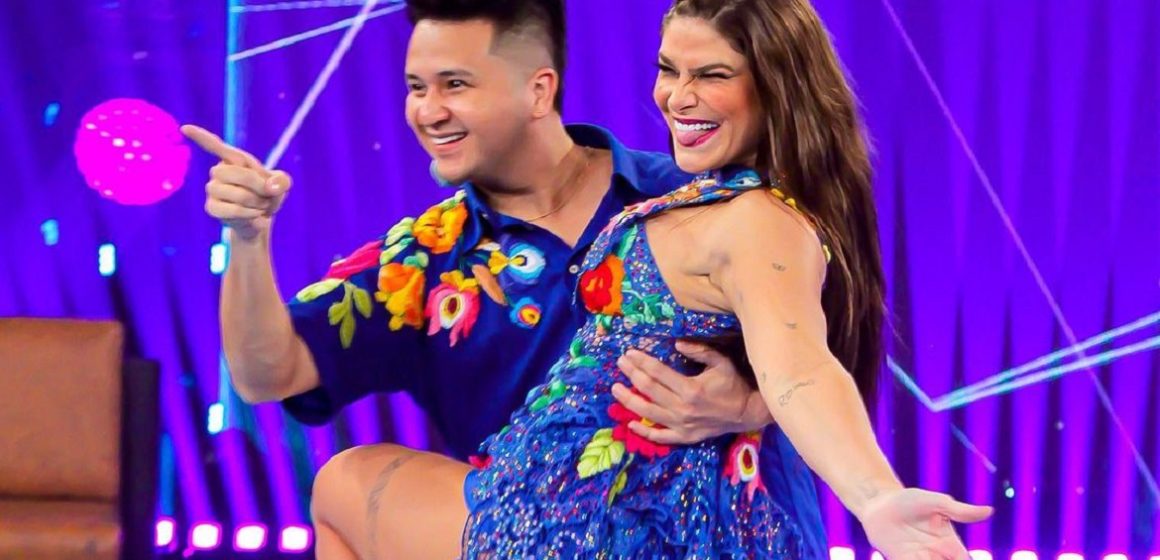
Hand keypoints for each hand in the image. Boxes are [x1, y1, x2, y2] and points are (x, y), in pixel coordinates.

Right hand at [182, 124, 291, 239]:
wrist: (261, 217)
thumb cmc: (269, 195)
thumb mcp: (282, 185)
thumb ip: (282, 181)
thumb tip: (270, 186)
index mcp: (234, 159)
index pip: (216, 146)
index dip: (201, 137)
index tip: (185, 128)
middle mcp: (218, 171)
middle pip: (236, 174)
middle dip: (258, 186)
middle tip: (268, 194)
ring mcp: (212, 189)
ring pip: (236, 194)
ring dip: (256, 202)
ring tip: (260, 205)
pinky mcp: (211, 207)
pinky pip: (233, 210)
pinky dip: (249, 214)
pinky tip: (253, 214)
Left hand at [610, 340, 771, 444]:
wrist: (746, 413)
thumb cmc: (733, 385)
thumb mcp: (721, 363)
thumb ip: (700, 351)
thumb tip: (677, 343)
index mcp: (690, 389)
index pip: (658, 373)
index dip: (641, 362)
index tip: (629, 353)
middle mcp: (682, 408)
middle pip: (649, 390)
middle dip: (631, 374)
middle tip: (620, 363)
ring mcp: (682, 425)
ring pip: (648, 413)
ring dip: (629, 400)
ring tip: (615, 389)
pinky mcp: (684, 437)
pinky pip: (660, 437)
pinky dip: (643, 432)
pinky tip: (630, 424)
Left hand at [860, 488, 992, 559]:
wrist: (877, 502)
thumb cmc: (908, 500)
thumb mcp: (935, 503)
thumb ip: (960, 511)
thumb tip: (990, 511)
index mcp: (949, 543)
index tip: (960, 559)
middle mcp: (935, 554)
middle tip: (935, 558)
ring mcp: (918, 559)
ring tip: (925, 558)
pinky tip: (914, 559)